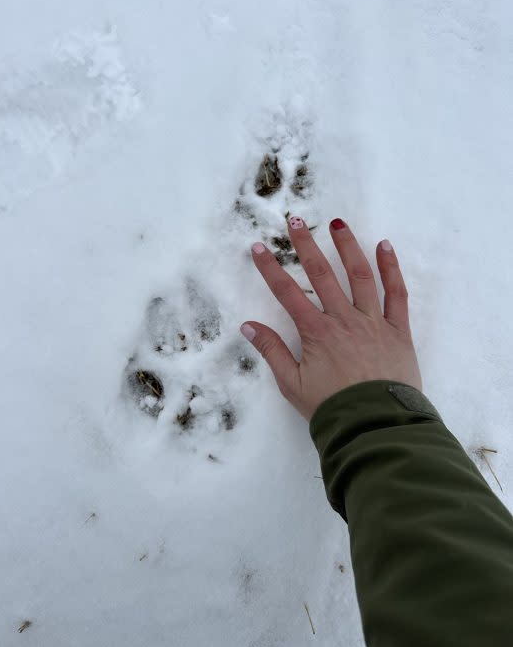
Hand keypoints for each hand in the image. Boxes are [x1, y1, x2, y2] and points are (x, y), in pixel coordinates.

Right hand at [240, 217, 421, 420]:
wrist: (375, 425)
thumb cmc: (331, 407)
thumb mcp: (292, 384)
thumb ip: (272, 352)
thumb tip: (248, 326)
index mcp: (316, 332)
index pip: (287, 293)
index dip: (270, 269)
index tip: (258, 247)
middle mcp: (343, 319)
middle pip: (321, 275)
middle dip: (306, 245)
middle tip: (295, 221)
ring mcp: (373, 321)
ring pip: (360, 275)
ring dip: (347, 246)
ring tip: (337, 223)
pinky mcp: (398, 329)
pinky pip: (396, 294)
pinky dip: (391, 268)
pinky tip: (384, 246)